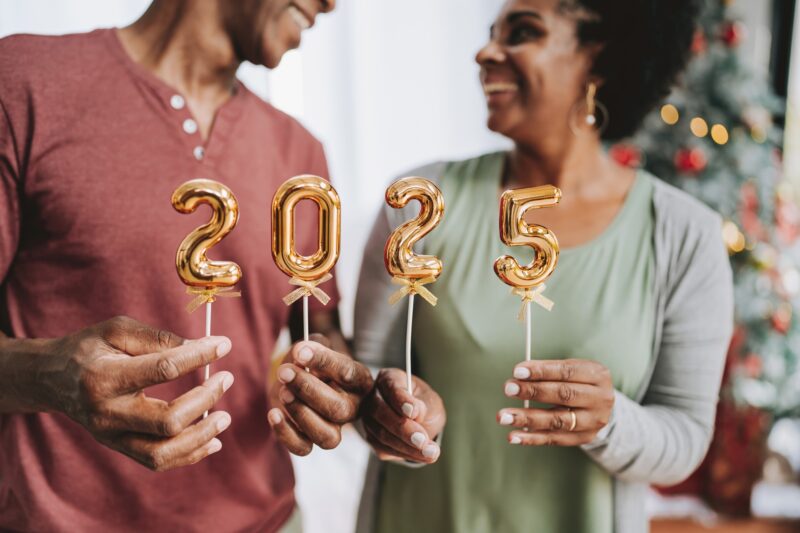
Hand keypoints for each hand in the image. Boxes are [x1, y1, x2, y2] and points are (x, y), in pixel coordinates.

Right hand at [46, 316, 233, 470]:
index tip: (224, 344)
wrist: (52, 378)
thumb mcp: (117, 329)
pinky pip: (157, 462)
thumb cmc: (90, 347)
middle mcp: (106, 413)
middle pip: (167, 420)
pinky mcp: (118, 446)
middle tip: (226, 379)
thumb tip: (201, 347)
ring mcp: (110, 436)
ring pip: (163, 452)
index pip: (163, 369)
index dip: (199, 356)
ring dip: (201, 436)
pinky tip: (212, 440)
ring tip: (225, 417)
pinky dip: (190, 454)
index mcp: (104, 377)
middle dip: (205, 400)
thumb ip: (158, 338)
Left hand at [267, 335, 372, 455]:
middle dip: (308, 390)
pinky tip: (273, 413)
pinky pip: (303, 448)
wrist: (291, 380)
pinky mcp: (310, 441)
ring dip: (301, 413)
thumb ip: (310, 346)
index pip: (348, 373)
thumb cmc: (307, 363)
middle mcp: (351, 408)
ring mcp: (333, 428)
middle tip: (285, 372)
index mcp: (359, 381)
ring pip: (327, 436)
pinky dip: (286, 433)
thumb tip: (301, 353)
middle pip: (339, 410)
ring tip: (283, 392)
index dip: (324, 362)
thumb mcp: (311, 348)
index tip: (300, 351)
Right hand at [360, 368, 445, 463]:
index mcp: (389, 378)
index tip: (414, 412)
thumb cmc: (425, 405)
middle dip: (404, 429)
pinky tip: (422, 455)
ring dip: (407, 446)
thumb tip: (414, 412)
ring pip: (382, 434)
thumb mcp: (430, 400)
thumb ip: (423, 405)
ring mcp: (369, 419)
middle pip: (381, 412)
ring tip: (430, 452)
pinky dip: (405, 454)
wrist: (422, 423)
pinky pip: (384, 449)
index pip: (391, 386)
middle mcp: (374, 396)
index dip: (401, 400)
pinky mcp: (372, 438)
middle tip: (423, 440)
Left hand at [498, 359, 613, 445]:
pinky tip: (514, 436)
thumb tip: (518, 375)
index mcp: (597, 374)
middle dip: (533, 391)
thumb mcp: (572, 370)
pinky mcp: (584, 438)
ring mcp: (593, 421)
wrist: (601, 406)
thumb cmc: (579, 382)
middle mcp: (600, 398)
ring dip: (527, 418)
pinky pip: (555, 439)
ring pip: (557, 420)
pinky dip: (532, 438)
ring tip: (504, 416)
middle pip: (563, 395)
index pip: (566, 371)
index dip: (541, 371)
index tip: (517, 371)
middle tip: (508, 389)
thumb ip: (549, 371)